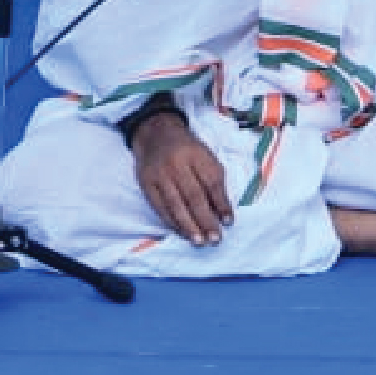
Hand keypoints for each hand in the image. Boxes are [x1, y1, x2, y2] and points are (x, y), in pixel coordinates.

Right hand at [128, 108, 232, 245]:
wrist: (155, 133)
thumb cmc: (187, 149)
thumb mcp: (206, 156)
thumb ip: (214, 182)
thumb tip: (222, 212)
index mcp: (196, 154)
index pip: (211, 182)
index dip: (221, 203)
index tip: (229, 223)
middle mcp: (177, 164)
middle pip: (193, 196)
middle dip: (205, 220)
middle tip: (215, 239)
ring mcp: (159, 174)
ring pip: (175, 204)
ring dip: (188, 226)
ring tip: (199, 241)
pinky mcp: (146, 183)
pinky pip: (160, 207)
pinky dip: (172, 222)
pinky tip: (182, 232)